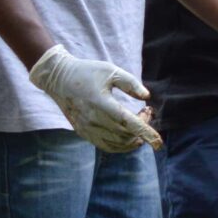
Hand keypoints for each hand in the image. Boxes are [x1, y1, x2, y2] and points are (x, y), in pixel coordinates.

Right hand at [28, 44, 161, 152]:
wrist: (58, 79)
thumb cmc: (87, 72)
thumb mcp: (111, 70)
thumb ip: (130, 83)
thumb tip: (146, 97)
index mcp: (101, 103)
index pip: (128, 123)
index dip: (146, 132)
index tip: (159, 142)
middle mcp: (93, 119)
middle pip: (126, 133)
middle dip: (143, 127)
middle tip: (147, 112)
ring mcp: (87, 128)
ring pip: (117, 144)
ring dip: (134, 138)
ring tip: (140, 123)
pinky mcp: (83, 132)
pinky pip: (106, 146)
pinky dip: (121, 146)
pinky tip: (130, 139)